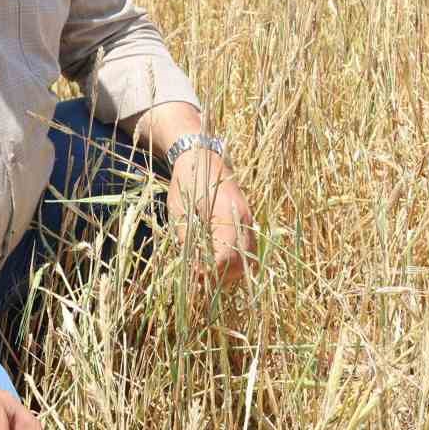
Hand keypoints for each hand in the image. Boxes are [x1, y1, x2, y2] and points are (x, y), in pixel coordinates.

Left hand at [167, 150, 255, 286]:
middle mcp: (243, 219)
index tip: (195, 273)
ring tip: (207, 268)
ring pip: (248, 258)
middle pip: (241, 263)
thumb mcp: (179, 211)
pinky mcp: (246, 219)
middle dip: (221, 276)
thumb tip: (194, 268)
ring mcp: (248, 218)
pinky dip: (235, 258)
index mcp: (227, 215)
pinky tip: (216, 257)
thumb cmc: (187, 180)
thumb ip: (187, 240)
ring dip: (230, 269)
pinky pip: (247, 246)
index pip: (227, 258)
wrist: (201, 153)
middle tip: (199, 276)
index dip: (211, 272)